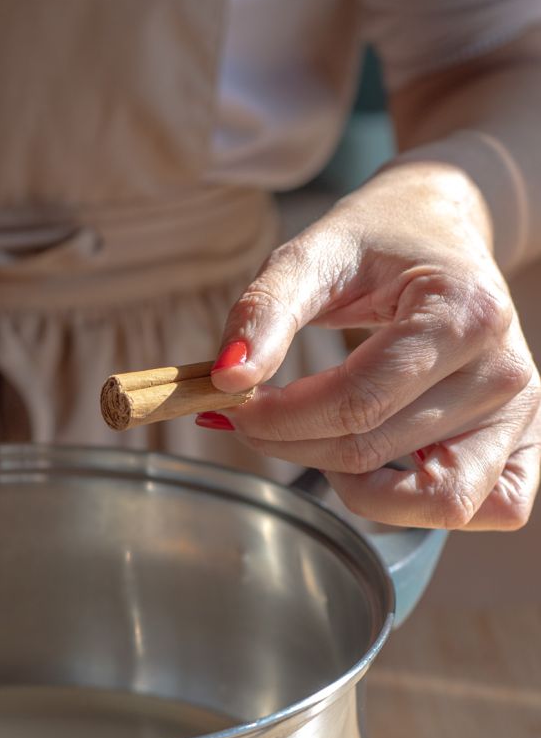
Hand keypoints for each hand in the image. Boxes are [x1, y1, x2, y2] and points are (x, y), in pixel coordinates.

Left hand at [203, 163, 540, 529]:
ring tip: (324, 438)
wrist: (439, 230)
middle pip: (377, 451)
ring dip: (359, 488)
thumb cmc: (376, 243)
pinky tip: (383, 464)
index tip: (235, 406)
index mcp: (463, 312)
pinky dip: (428, 505)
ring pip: (435, 500)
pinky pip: (490, 507)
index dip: (279, 418)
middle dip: (295, 445)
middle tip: (256, 418)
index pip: (357, 402)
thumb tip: (227, 378)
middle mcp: (506, 369)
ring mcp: (523, 411)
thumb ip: (265, 311)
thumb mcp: (312, 254)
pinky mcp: (526, 440)